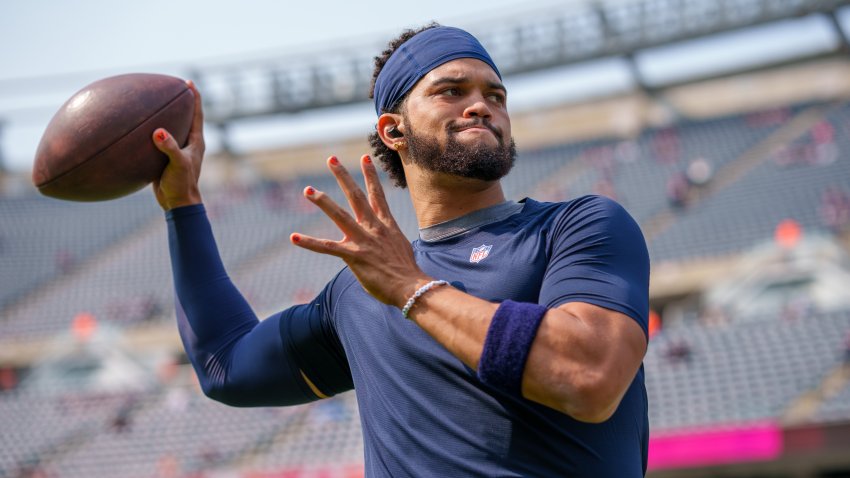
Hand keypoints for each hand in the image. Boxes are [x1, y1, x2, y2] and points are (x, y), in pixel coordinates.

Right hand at [151, 80, 204, 210]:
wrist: (177, 203)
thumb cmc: (182, 184)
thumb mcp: (177, 164)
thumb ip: (169, 147)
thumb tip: (158, 132)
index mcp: (195, 141)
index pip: (197, 114)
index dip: (194, 97)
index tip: (188, 82)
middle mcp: (188, 143)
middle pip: (185, 117)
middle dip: (180, 102)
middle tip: (172, 86)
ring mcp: (176, 150)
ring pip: (172, 128)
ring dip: (166, 115)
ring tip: (155, 102)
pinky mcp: (165, 158)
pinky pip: (159, 140)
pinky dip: (152, 131)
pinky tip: (139, 127)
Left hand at [291, 155, 431, 307]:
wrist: (412, 287)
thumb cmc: (407, 273)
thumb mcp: (400, 250)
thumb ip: (387, 242)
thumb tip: (383, 246)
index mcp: (387, 225)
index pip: (377, 195)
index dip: (370, 175)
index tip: (364, 157)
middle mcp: (374, 228)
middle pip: (357, 196)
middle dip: (344, 176)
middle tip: (331, 159)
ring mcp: (363, 240)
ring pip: (340, 215)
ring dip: (323, 201)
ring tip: (308, 190)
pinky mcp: (354, 256)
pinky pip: (327, 247)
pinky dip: (309, 243)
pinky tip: (294, 237)